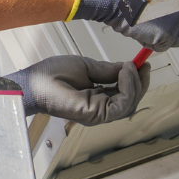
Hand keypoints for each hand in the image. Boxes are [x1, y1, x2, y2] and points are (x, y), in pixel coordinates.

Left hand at [0, 54, 144, 125]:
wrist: (36, 82)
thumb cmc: (52, 75)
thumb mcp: (86, 66)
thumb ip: (107, 69)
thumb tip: (128, 66)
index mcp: (97, 97)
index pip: (124, 93)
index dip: (136, 79)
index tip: (142, 63)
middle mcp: (100, 108)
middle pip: (131, 100)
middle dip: (140, 82)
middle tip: (142, 64)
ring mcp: (99, 114)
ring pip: (130, 104)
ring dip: (135, 84)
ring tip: (130, 66)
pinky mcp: (96, 115)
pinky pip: (122, 106)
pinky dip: (128, 89)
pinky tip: (124, 73)